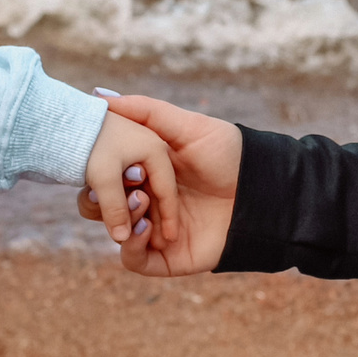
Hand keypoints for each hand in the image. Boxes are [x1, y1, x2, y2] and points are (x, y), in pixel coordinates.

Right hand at [87, 94, 239, 276]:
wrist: (262, 192)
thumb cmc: (229, 155)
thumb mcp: (188, 126)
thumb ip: (145, 111)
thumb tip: (99, 95)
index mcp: (145, 173)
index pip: (103, 177)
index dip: (95, 171)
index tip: (99, 160)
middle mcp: (145, 202)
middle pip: (101, 207)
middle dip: (103, 198)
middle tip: (127, 185)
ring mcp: (154, 231)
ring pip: (115, 233)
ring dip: (120, 218)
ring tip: (142, 202)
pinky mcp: (166, 258)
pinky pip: (133, 260)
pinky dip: (131, 248)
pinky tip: (146, 228)